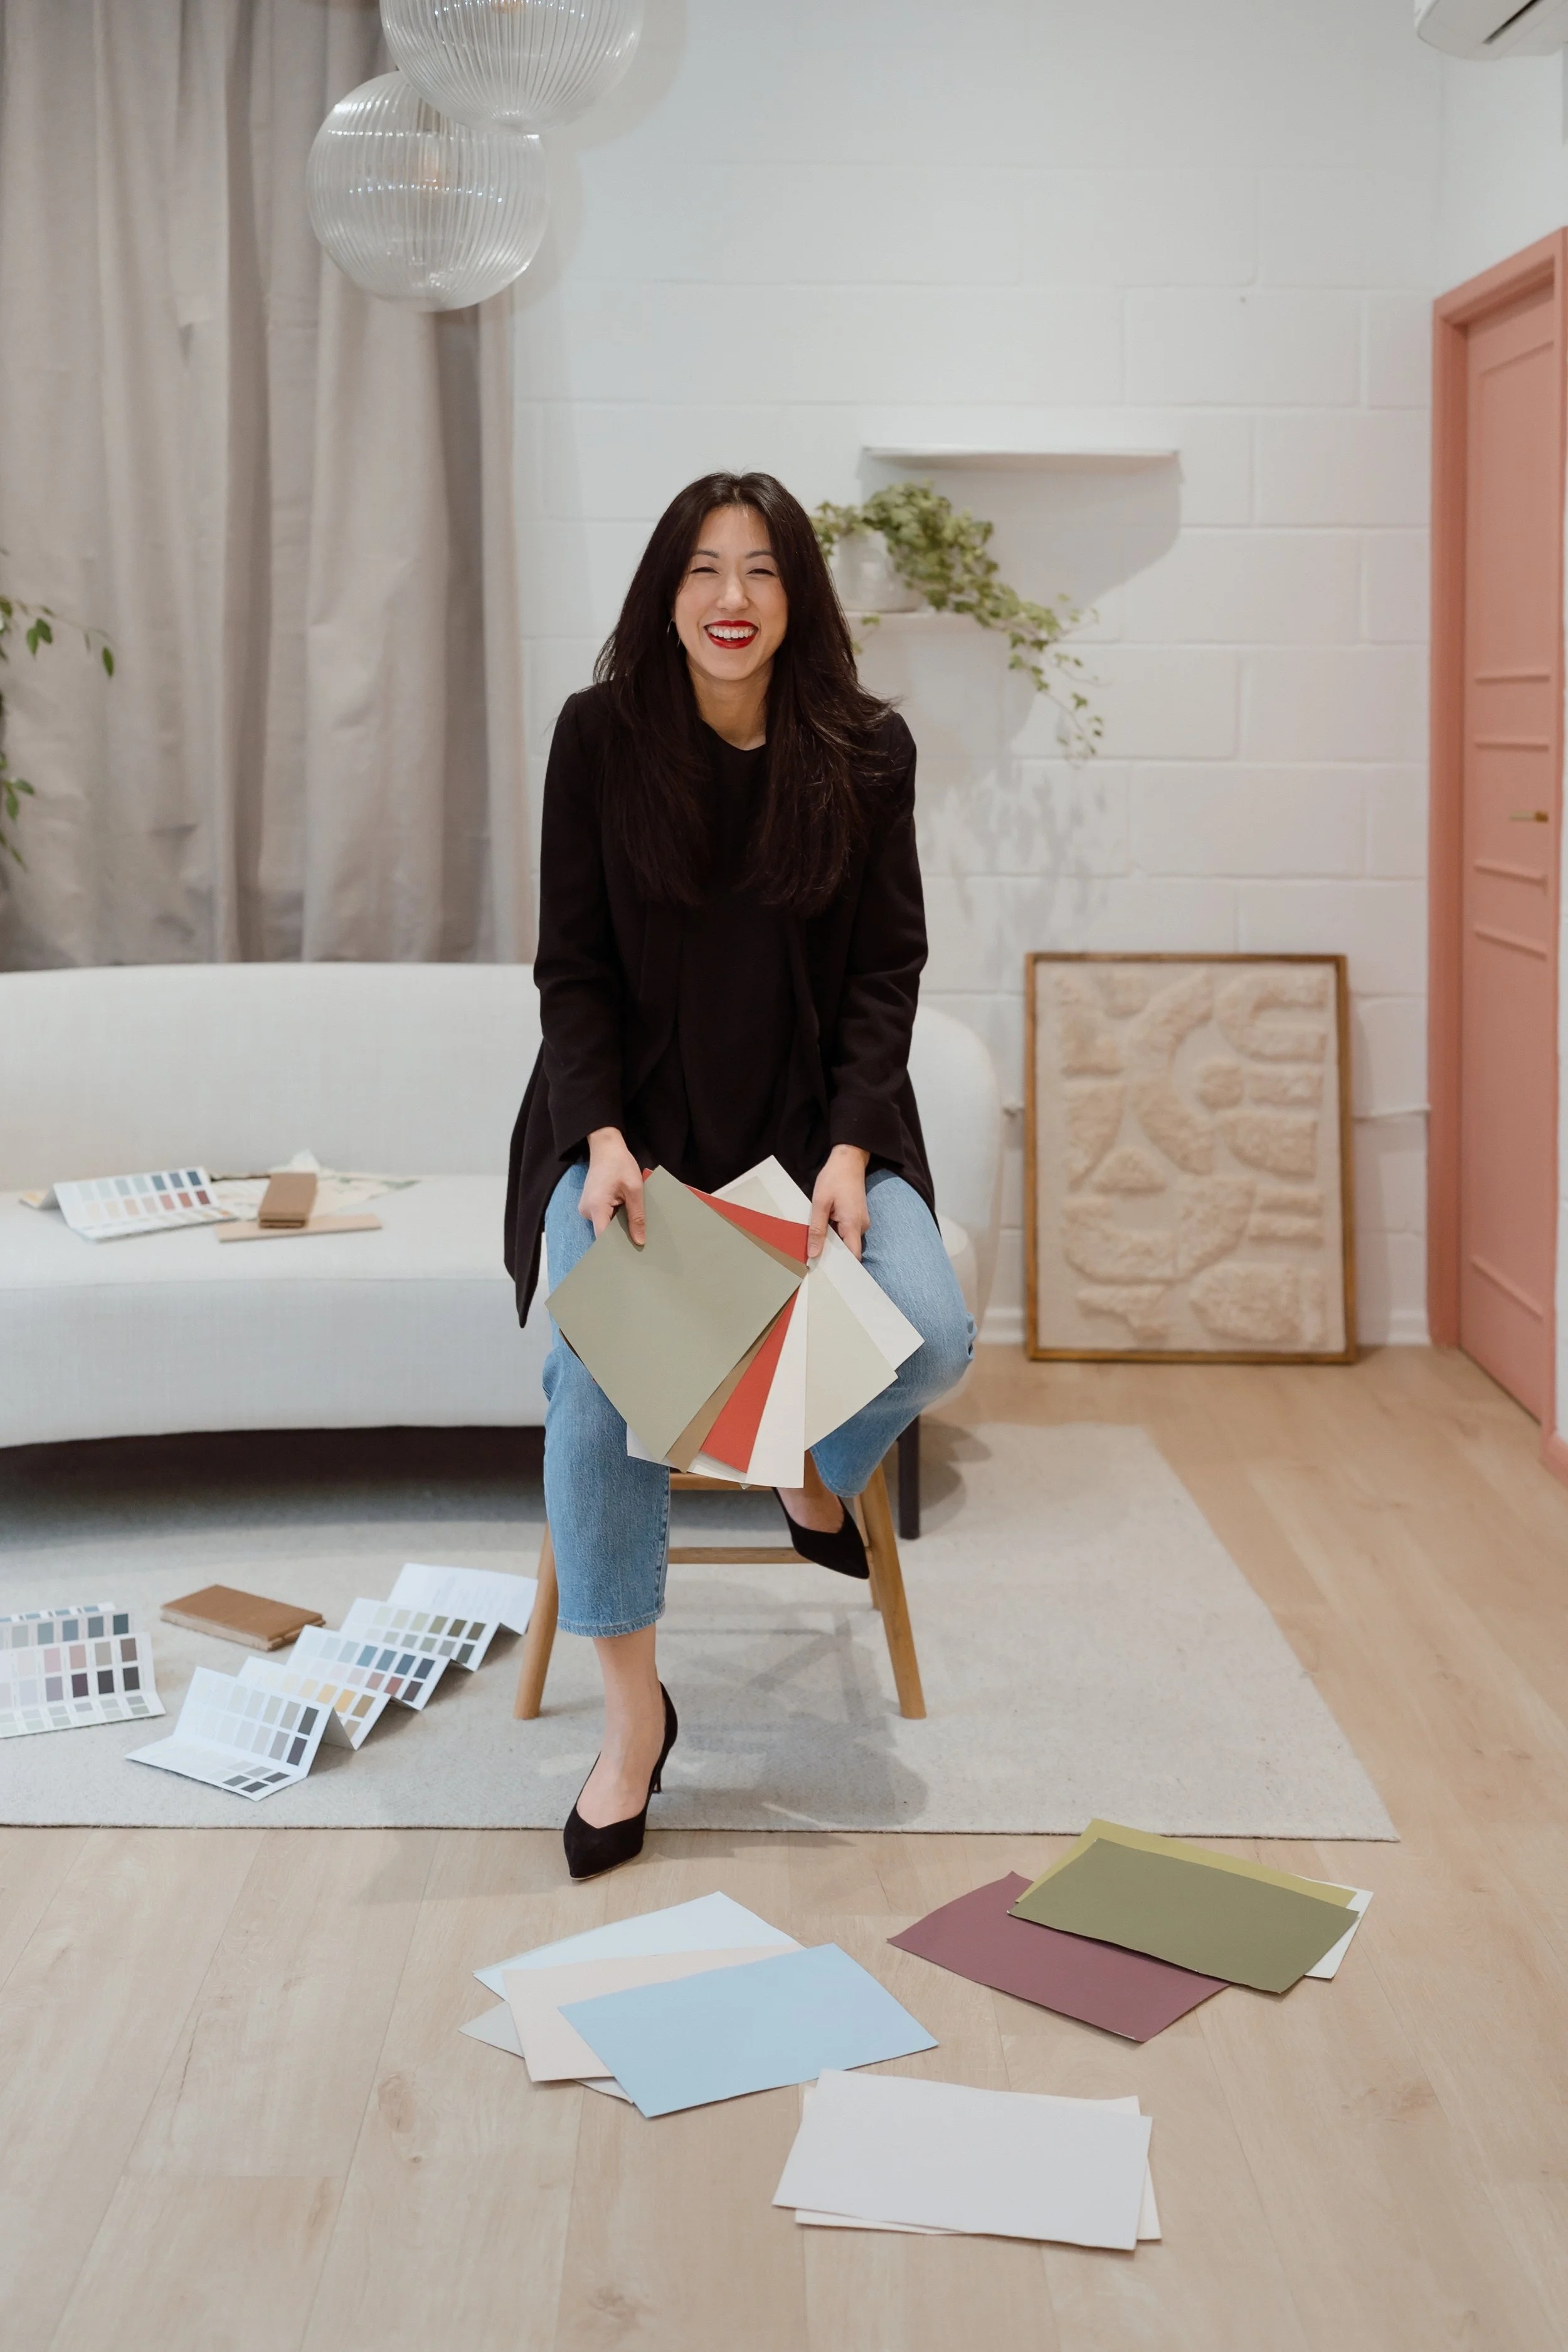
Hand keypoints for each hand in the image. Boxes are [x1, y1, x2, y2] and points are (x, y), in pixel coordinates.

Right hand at [580, 1127, 645, 1244]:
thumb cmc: (620, 1164)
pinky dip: (615, 1220)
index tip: (631, 1258)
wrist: (606, 1147)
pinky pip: (604, 1219)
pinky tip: (627, 1216)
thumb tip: (639, 1241)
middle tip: (640, 1244)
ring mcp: (586, 1209)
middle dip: (621, 1238)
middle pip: (604, 1234)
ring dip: (619, 1227)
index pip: (603, 1238)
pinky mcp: (591, 1206)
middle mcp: (586, 1211)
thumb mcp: (634, 1189)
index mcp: (596, 1207)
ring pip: (605, 1227)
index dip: (617, 1249)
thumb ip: (636, 1216)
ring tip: (635, 1227)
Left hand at [808, 1144, 869, 1261]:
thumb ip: (817, 1229)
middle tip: (814, 1260)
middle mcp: (861, 1226)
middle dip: (833, 1256)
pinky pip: (847, 1232)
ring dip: (833, 1243)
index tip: (826, 1272)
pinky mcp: (857, 1217)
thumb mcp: (820, 1203)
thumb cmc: (834, 1178)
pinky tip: (823, 1230)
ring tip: (815, 1244)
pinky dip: (835, 1234)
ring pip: (847, 1241)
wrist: (848, 1159)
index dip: (841, 1267)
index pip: (853, 1257)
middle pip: (849, 1251)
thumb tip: (814, 1253)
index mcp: (853, 1224)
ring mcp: (860, 1221)